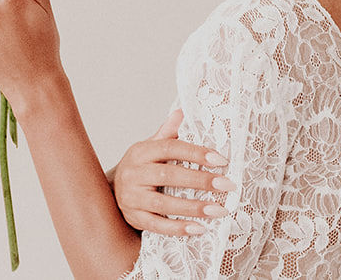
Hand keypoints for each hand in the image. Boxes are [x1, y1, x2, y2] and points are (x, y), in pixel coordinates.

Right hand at [108, 108, 232, 235]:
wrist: (112, 192)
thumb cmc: (140, 168)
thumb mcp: (150, 148)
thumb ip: (166, 134)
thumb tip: (181, 112)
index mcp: (140, 152)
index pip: (169, 148)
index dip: (195, 152)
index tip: (221, 160)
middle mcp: (133, 173)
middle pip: (168, 175)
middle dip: (200, 180)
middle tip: (227, 185)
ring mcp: (132, 197)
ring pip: (163, 203)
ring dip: (193, 207)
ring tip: (219, 209)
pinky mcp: (135, 218)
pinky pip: (157, 225)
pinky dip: (178, 228)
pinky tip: (199, 229)